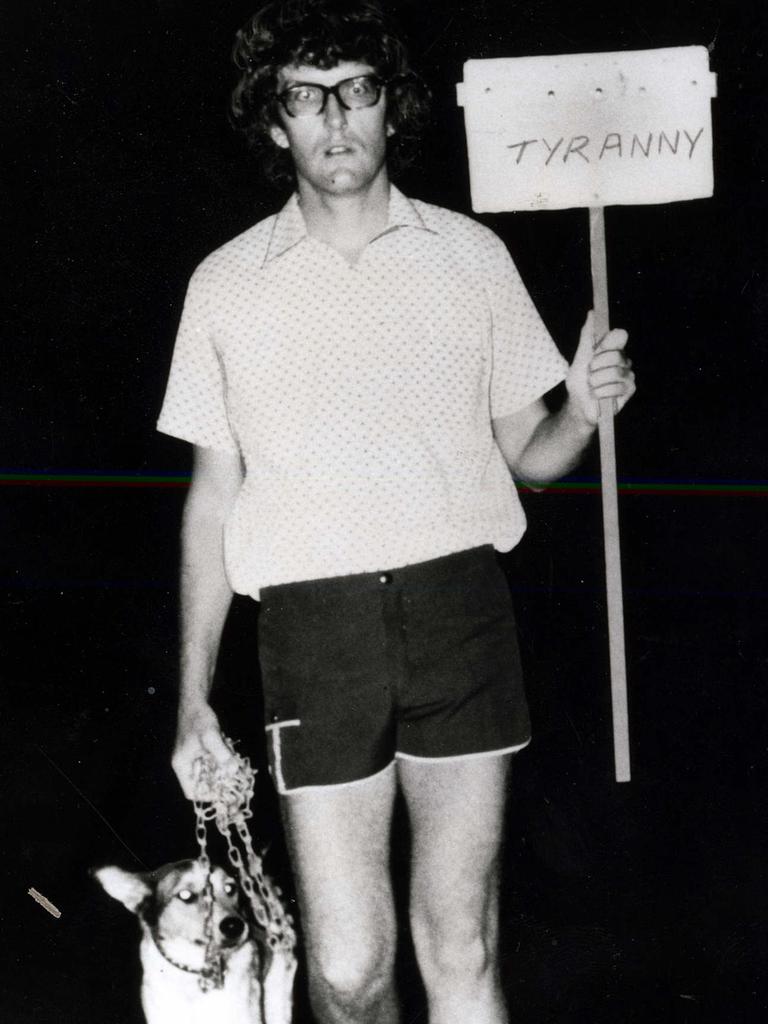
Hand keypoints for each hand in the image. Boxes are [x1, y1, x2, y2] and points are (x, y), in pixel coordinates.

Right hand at [171, 703, 237, 800]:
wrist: (195, 702)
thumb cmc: (199, 719)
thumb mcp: (210, 737)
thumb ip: (221, 754)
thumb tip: (234, 771)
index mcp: (182, 765)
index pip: (191, 792)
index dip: (207, 795)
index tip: (224, 791)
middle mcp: (186, 765)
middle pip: (202, 785)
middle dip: (218, 783)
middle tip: (235, 780)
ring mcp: (193, 759)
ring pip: (209, 775)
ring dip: (222, 773)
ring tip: (236, 767)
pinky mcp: (200, 753)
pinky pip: (212, 764)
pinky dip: (222, 763)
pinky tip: (232, 756)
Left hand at [565, 311, 635, 426]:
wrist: (579, 405)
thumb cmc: (580, 381)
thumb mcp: (580, 357)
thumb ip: (587, 335)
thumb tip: (592, 312)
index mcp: (613, 349)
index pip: (619, 335)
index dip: (606, 344)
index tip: (595, 351)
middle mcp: (624, 359)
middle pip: (615, 355)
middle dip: (596, 367)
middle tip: (590, 374)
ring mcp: (628, 374)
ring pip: (614, 373)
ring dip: (596, 382)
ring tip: (593, 386)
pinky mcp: (630, 389)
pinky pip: (615, 388)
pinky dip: (600, 393)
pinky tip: (598, 396)